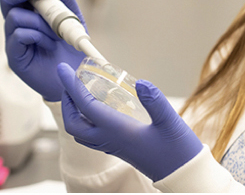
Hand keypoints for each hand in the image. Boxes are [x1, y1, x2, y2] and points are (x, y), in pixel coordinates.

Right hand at [0, 0, 85, 100]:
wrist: (78, 76)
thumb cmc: (72, 46)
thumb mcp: (73, 18)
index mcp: (28, 12)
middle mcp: (17, 24)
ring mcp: (13, 40)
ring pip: (15, 16)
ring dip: (41, 20)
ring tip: (56, 33)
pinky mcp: (15, 56)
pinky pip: (19, 35)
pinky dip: (38, 35)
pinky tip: (49, 44)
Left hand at [56, 64, 202, 181]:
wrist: (180, 174)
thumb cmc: (177, 151)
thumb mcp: (170, 122)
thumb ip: (155, 101)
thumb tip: (141, 82)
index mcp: (117, 131)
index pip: (86, 105)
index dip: (72, 86)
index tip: (63, 69)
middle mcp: (109, 139)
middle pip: (74, 123)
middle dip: (67, 101)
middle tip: (70, 82)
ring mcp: (113, 146)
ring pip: (80, 132)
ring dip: (73, 113)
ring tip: (79, 95)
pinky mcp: (119, 149)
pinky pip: (91, 136)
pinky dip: (85, 122)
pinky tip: (97, 114)